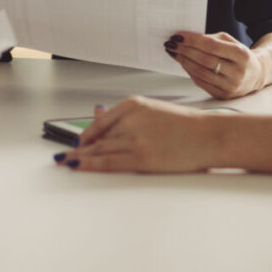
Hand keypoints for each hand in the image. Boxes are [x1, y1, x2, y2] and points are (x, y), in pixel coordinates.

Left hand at [57, 98, 223, 173]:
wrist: (208, 136)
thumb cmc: (185, 126)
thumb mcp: (153, 111)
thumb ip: (125, 115)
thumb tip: (97, 113)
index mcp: (134, 105)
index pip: (101, 122)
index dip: (86, 135)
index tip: (77, 143)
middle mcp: (131, 120)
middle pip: (97, 137)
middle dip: (79, 148)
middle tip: (63, 156)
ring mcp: (135, 139)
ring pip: (99, 150)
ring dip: (79, 157)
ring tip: (66, 163)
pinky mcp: (141, 158)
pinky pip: (109, 162)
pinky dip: (90, 164)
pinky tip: (78, 166)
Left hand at [166, 31, 261, 97]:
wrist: (255, 75)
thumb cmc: (239, 55)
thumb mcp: (231, 42)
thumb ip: (211, 39)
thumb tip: (186, 39)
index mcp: (241, 54)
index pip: (211, 46)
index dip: (192, 40)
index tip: (178, 36)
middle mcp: (237, 72)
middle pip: (204, 60)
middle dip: (185, 50)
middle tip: (172, 44)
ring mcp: (230, 86)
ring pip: (200, 72)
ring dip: (184, 61)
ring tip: (174, 53)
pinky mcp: (223, 95)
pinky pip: (201, 82)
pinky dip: (190, 72)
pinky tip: (184, 63)